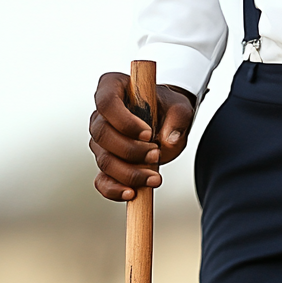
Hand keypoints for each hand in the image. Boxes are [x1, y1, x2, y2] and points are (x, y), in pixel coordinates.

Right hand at [89, 74, 195, 200]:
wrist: (165, 124)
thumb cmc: (168, 110)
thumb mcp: (180, 108)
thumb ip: (178, 119)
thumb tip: (168, 141)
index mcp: (112, 88)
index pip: (106, 102)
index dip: (124, 121)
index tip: (148, 133)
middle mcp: (101, 115)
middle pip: (102, 135)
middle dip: (130, 150)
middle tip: (156, 155)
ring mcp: (101, 142)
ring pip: (104, 160)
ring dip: (130, 173)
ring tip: (155, 178)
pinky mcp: (106, 164)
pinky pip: (101, 181)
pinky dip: (114, 190)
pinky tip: (132, 194)